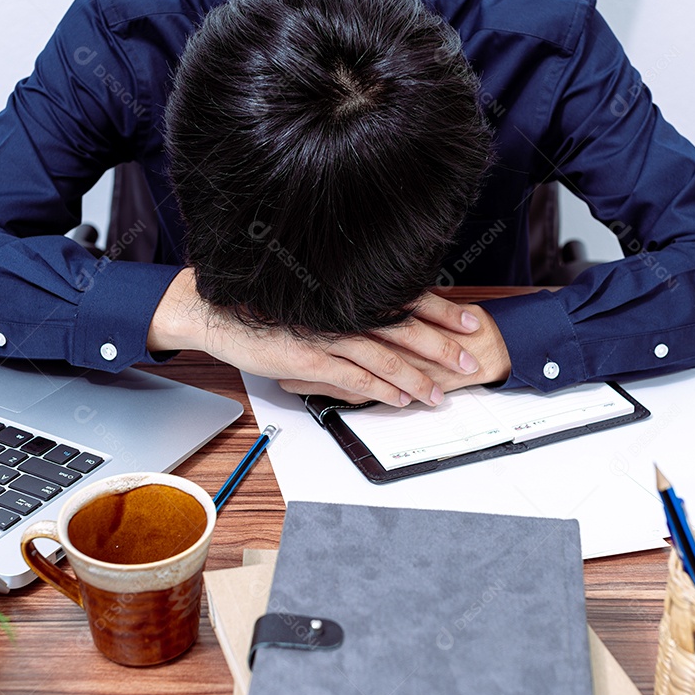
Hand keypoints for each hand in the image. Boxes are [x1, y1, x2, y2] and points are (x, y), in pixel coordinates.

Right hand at [277, 293, 510, 401]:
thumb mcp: (315, 299)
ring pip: (385, 358)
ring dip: (415, 379)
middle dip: (442, 347)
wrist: (223, 314)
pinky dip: (381, 390)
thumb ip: (348, 306)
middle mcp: (344, 311)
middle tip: (468, 362)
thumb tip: (381, 313)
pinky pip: (355, 378)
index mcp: (350, 294)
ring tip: (437, 395)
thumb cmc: (269, 307)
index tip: (471, 320)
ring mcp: (329, 336)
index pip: (408, 298)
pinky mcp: (311, 360)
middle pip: (406, 328)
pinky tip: (400, 400)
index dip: (443, 309)